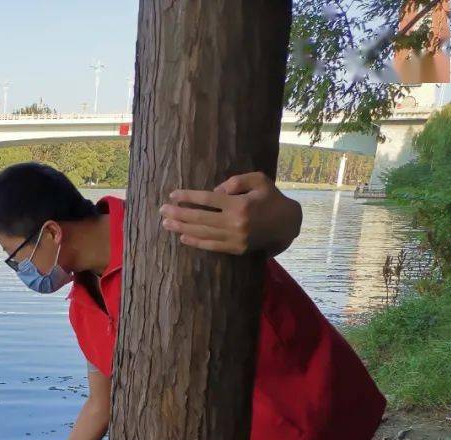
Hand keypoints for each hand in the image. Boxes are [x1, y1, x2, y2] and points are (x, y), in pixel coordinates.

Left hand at [159, 172, 301, 255]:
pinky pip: (212, 246)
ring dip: (182, 228)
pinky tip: (182, 236)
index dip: (189, 197)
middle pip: (201, 218)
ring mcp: (236, 238)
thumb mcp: (259, 180)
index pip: (208, 200)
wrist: (288, 224)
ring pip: (203, 233)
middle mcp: (236, 222)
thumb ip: (237, 181)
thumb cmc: (271, 198)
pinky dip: (196, 242)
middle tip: (162, 210)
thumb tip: (215, 191)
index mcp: (240, 204)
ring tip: (166, 223)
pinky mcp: (236, 249)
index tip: (173, 194)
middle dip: (179, 213)